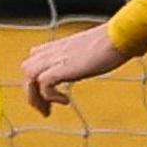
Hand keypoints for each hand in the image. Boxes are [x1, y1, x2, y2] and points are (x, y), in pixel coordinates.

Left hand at [18, 24, 135, 115]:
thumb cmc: (113, 41)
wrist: (120, 36)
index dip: (36, 77)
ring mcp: (57, 58)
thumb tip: (96, 62)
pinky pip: (44, 83)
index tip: (47, 94)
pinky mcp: (63, 67)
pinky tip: (66, 101)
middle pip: (27, 69)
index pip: (34, 57)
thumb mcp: (92, 49)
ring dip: (35, 97)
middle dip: (31, 91)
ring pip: (29, 76)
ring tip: (48, 110)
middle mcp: (54, 50)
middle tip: (45, 109)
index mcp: (60, 45)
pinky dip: (49, 96)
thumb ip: (84, 55)